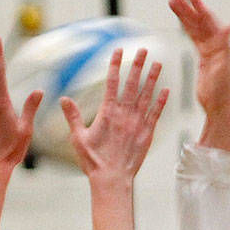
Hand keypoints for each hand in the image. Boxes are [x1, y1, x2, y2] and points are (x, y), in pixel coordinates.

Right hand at [62, 46, 167, 183]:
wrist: (112, 179)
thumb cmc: (94, 161)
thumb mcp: (78, 138)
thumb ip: (72, 116)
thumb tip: (63, 99)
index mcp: (107, 113)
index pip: (111, 83)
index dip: (115, 65)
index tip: (119, 50)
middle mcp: (124, 115)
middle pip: (132, 84)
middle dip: (138, 65)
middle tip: (144, 50)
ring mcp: (137, 123)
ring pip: (147, 96)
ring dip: (152, 78)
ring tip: (158, 63)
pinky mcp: (147, 134)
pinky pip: (155, 113)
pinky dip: (161, 101)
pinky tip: (166, 89)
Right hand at [169, 0, 229, 119]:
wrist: (221, 108)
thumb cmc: (225, 91)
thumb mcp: (225, 65)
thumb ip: (227, 43)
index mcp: (221, 45)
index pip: (208, 20)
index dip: (198, 6)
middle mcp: (217, 45)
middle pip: (200, 21)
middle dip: (188, 7)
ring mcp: (210, 51)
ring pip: (195, 28)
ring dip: (185, 15)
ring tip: (172, 2)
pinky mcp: (204, 59)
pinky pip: (194, 38)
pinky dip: (187, 29)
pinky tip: (182, 21)